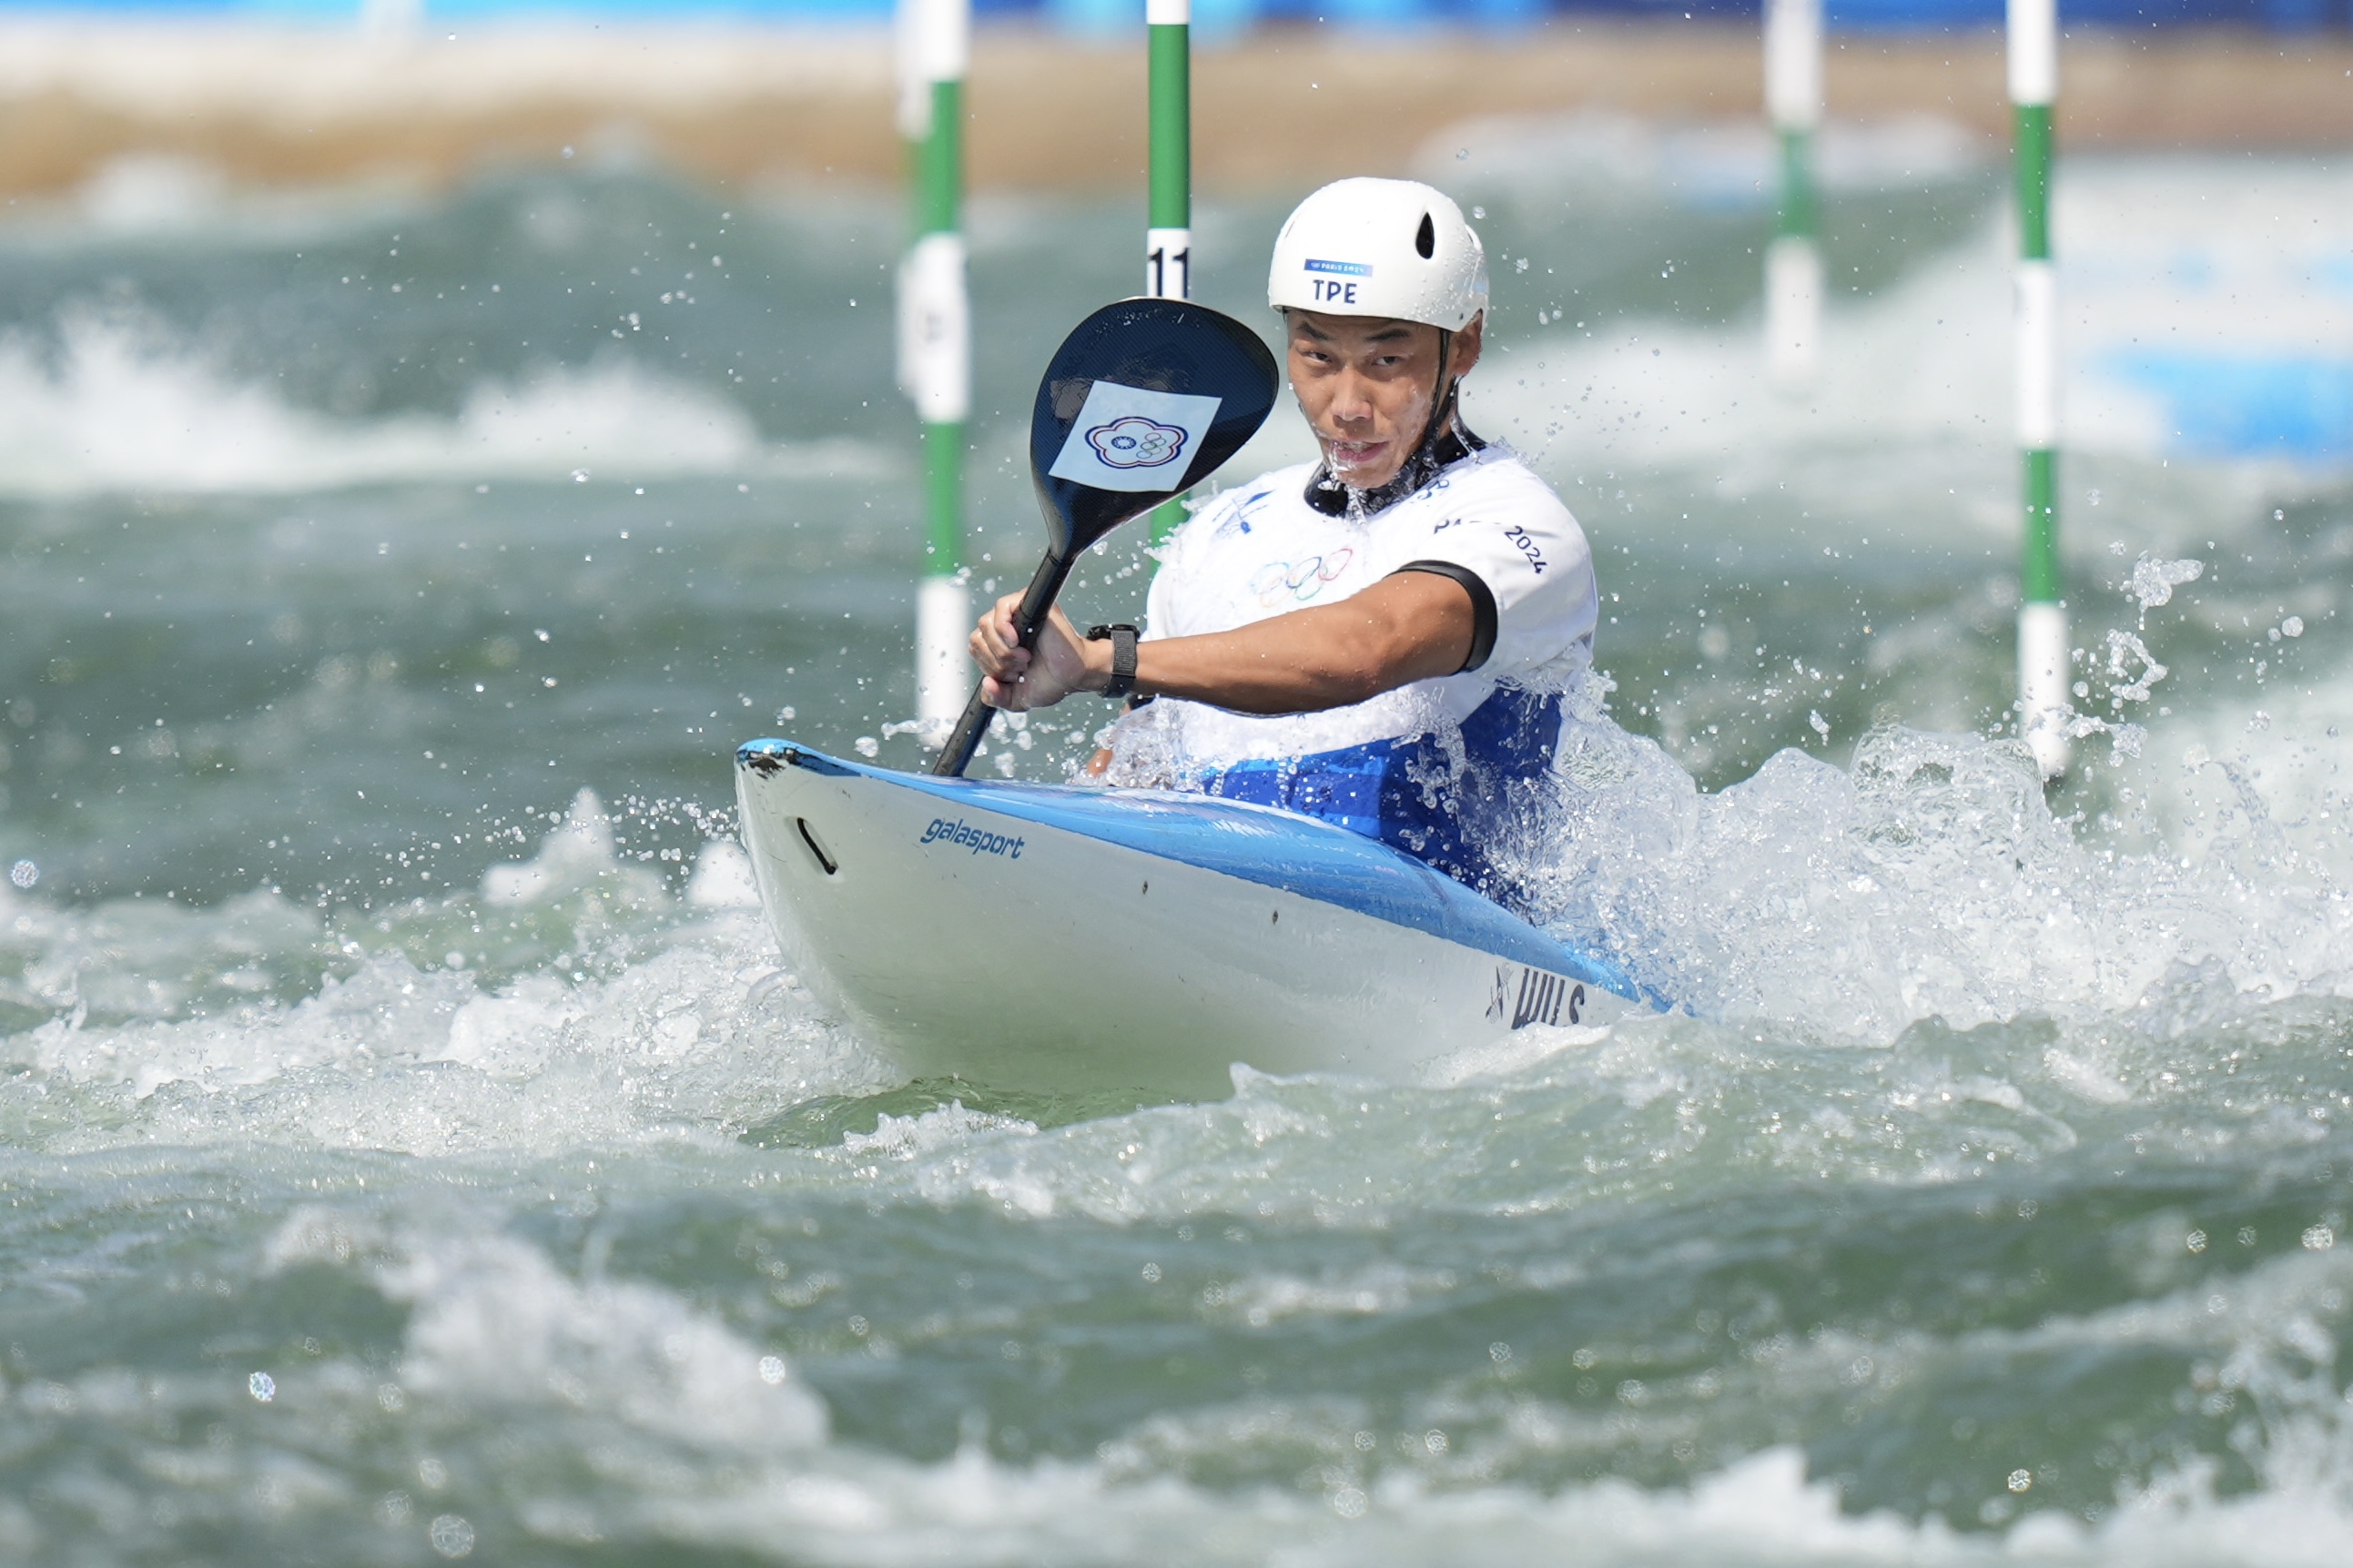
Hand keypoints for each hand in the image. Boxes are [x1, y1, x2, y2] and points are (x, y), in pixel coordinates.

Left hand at [969, 594, 1101, 710]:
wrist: (1074, 675)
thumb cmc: (1050, 681)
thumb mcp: (1015, 698)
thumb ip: (996, 698)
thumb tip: (986, 684)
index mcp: (997, 645)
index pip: (975, 648)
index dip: (988, 666)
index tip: (1012, 676)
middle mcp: (1004, 627)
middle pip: (977, 638)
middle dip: (997, 662)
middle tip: (1021, 668)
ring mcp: (1015, 613)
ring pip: (986, 625)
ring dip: (1003, 650)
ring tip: (1025, 657)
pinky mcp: (1027, 604)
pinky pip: (1001, 607)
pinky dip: (1003, 628)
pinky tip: (1015, 641)